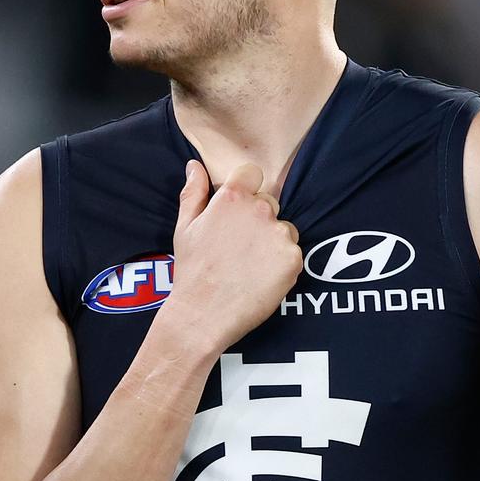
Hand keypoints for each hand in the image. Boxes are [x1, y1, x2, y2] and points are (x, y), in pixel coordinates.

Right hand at [164, 160, 301, 352]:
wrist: (203, 315)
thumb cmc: (191, 271)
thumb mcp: (185, 227)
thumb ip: (194, 192)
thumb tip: (195, 165)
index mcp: (232, 198)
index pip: (252, 173)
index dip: (246, 189)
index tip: (237, 211)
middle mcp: (260, 210)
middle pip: (269, 202)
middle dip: (258, 219)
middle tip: (238, 247)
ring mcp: (279, 234)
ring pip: (284, 228)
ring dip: (272, 241)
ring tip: (249, 265)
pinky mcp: (293, 258)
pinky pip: (293, 252)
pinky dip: (282, 263)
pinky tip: (261, 277)